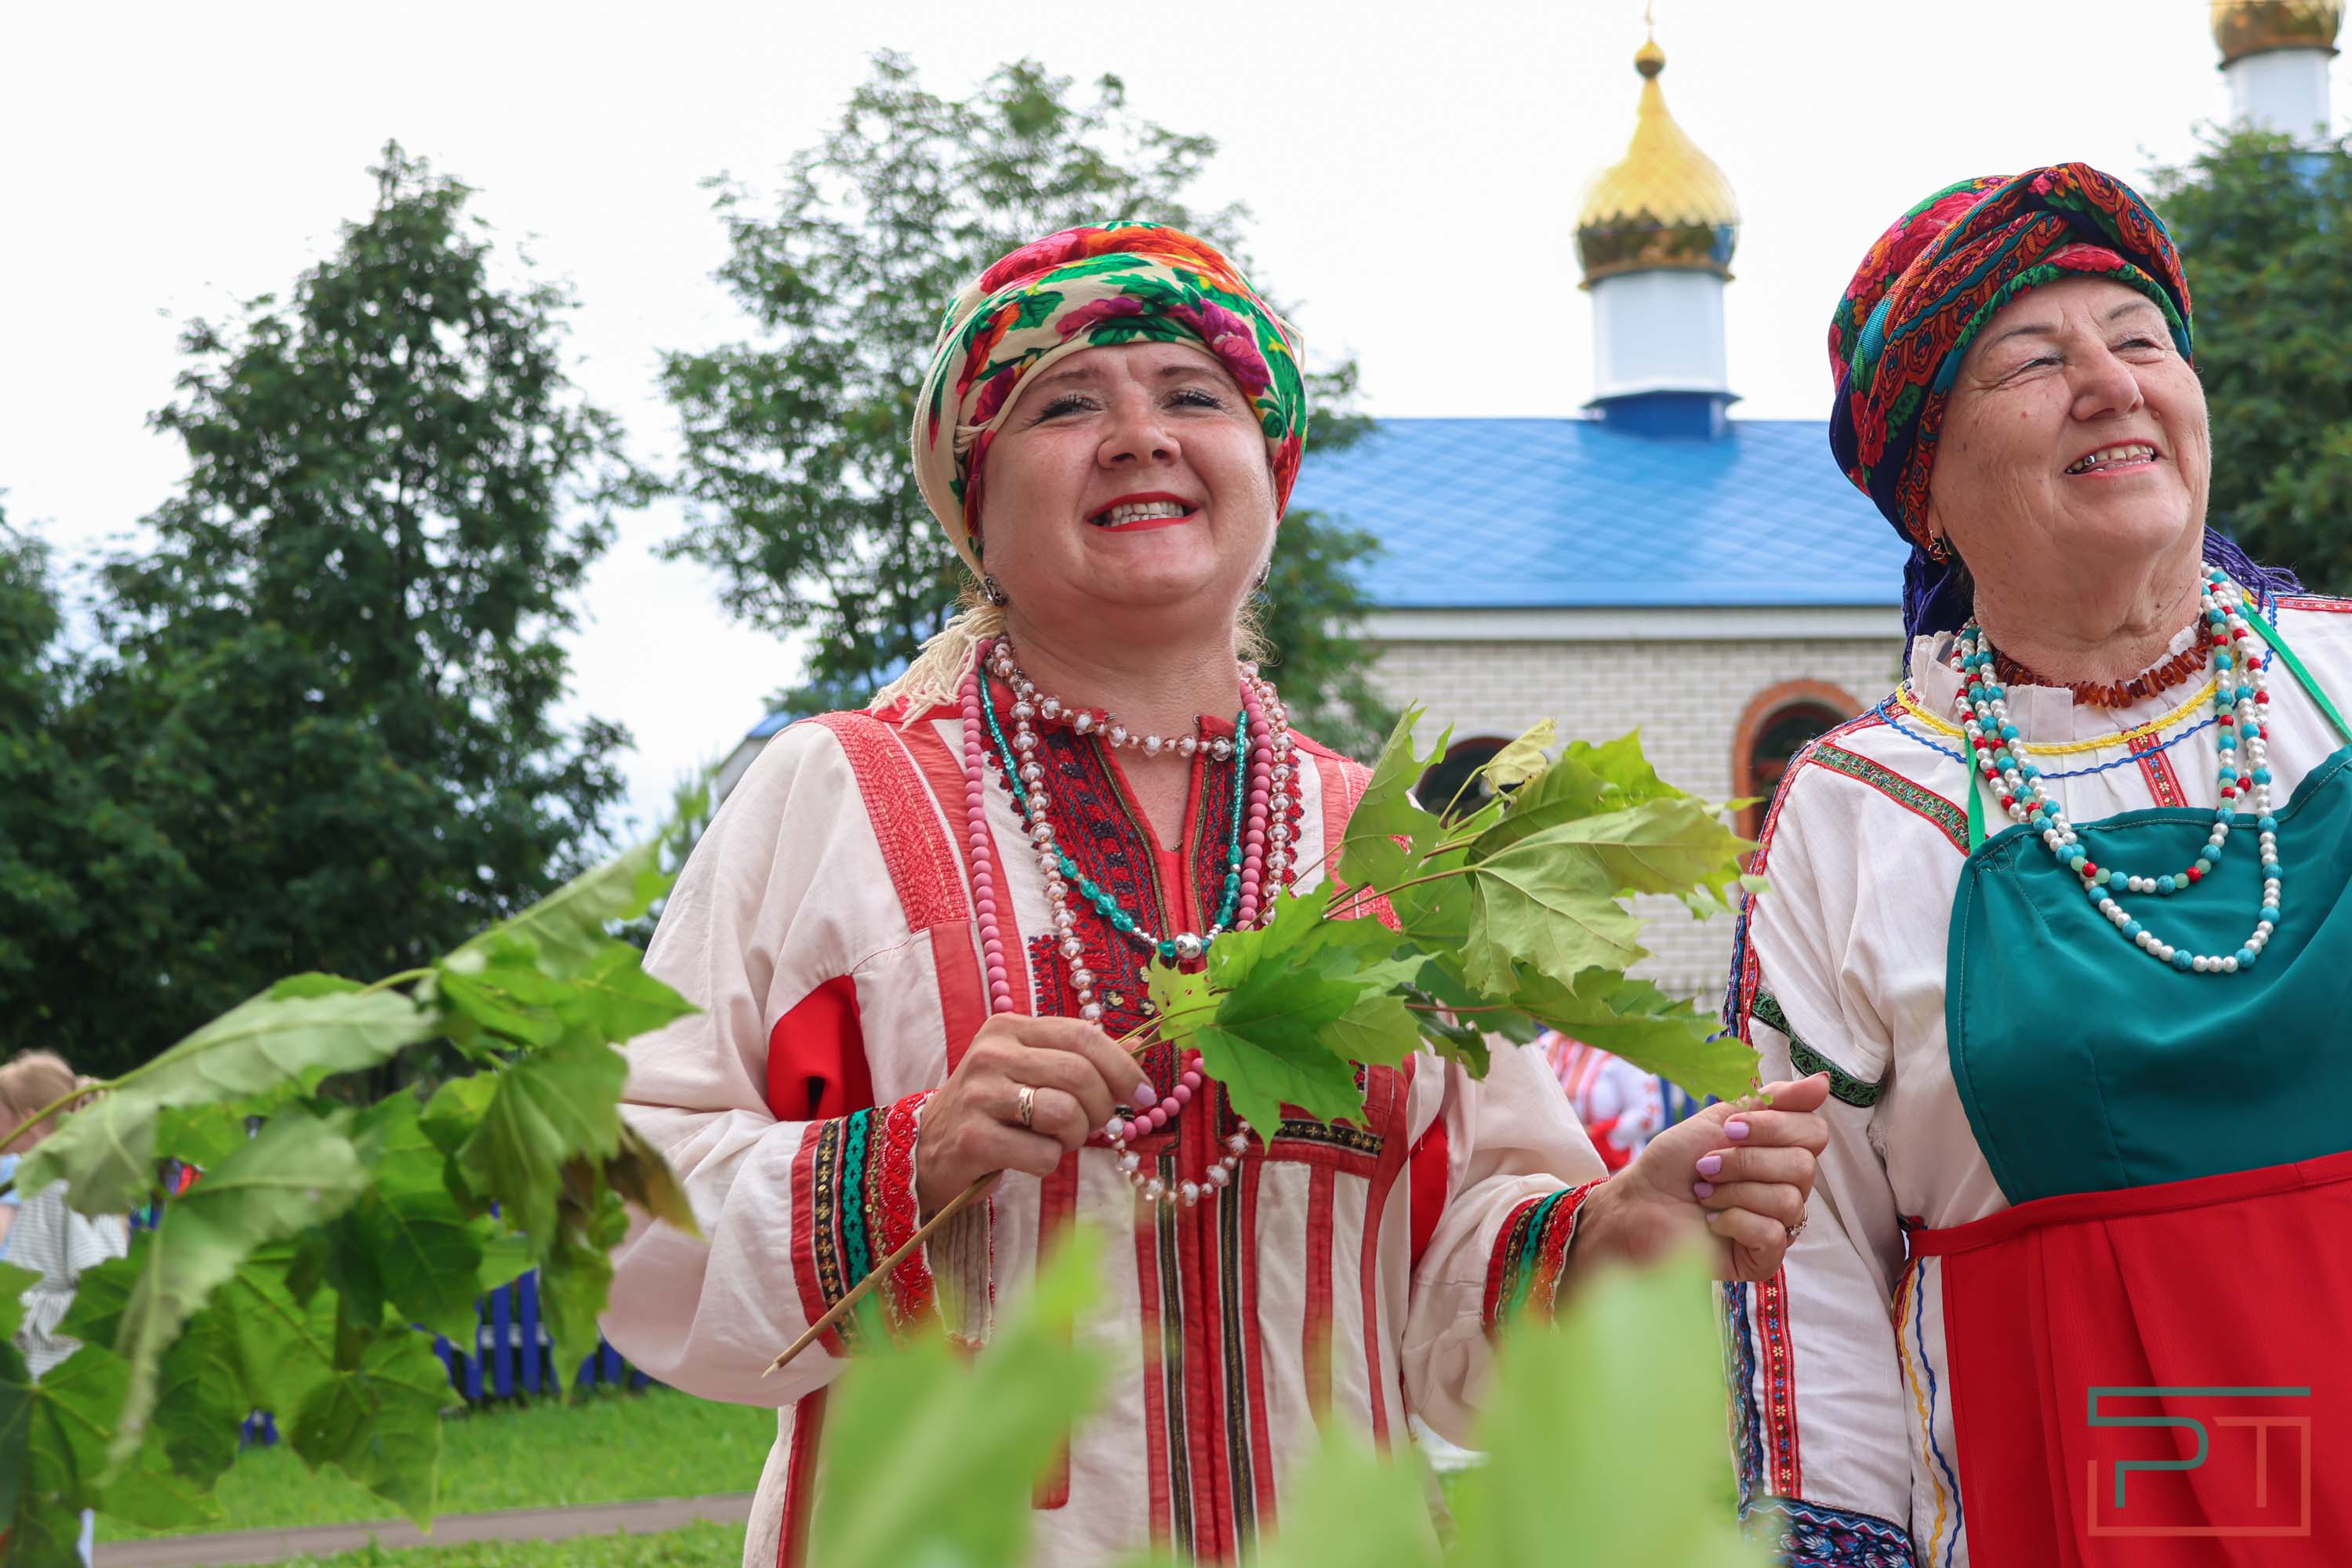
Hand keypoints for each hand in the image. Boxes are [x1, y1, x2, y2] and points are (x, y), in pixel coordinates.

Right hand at [914, 1014, 1148, 1216]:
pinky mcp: (972, 1138)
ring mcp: (978, 1094)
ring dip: (1075, 1137)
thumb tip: (1138, 1050)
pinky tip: (1031, 1158)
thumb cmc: (993, 1107)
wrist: (929, 1146)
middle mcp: (991, 1053)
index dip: (1123, 1067)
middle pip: (1079, 1074)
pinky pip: (1041, 1153)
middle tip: (1095, 1126)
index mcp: (1010, 1028)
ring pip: (1064, 1112)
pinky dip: (1049, 1162)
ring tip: (1058, 1140)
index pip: (1083, 1035)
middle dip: (1102, 1107)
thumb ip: (1078, 1058)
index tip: (1145, 1095)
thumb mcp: (1030, 1070)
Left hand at [1574, 1074, 1830, 1282]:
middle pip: (1804, 1166)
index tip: (1731, 1128)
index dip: (1775, 1126)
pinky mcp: (1763, 1258)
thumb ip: (1772, 1101)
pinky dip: (1734, 1221)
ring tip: (1704, 1193)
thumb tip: (1825, 1082)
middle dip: (1746, 1160)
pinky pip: (1773, 1234)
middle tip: (1706, 1164)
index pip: (1814, 1132)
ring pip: (1789, 1200)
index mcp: (1781, 1152)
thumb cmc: (1674, 1163)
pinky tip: (1712, 1222)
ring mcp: (1778, 1225)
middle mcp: (1787, 1188)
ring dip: (1733, 1191)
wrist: (1638, 1203)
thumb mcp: (1720, 1119)